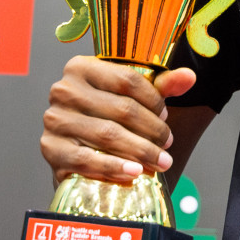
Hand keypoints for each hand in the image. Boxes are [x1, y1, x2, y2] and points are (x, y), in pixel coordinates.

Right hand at [40, 56, 197, 186]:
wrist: (78, 151)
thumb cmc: (107, 118)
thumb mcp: (133, 98)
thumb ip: (161, 86)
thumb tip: (189, 77)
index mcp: (81, 67)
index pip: (127, 80)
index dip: (154, 100)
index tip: (166, 116)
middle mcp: (63, 90)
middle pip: (122, 109)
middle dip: (152, 130)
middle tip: (168, 145)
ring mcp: (55, 120)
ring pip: (108, 134)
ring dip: (140, 151)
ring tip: (160, 162)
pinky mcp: (50, 149)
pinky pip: (87, 159)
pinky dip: (113, 167)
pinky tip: (133, 172)